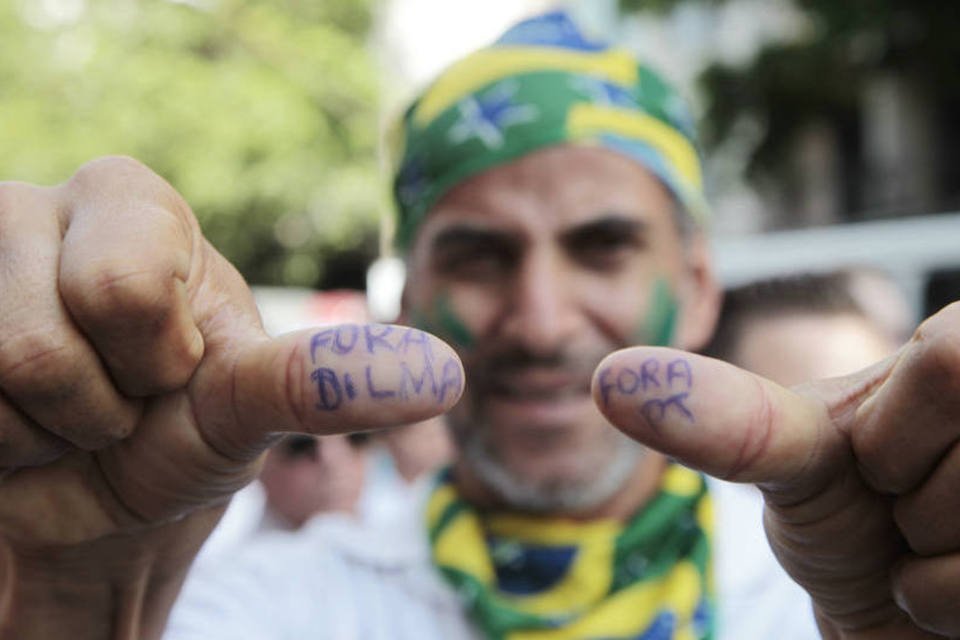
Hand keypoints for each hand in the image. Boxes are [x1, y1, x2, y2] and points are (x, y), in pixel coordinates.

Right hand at [0, 157, 462, 637]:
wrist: (98, 506)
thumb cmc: (180, 433)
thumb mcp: (250, 406)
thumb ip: (324, 381)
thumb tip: (444, 372)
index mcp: (133, 204)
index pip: (126, 285)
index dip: (157, 359)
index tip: (172, 366)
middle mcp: (41, 213)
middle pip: (41, 335)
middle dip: (99, 405)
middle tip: (120, 398)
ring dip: (44, 432)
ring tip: (70, 414)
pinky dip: (0, 447)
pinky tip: (16, 425)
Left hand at [593, 303, 959, 638]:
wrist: (888, 605)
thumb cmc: (840, 516)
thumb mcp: (784, 455)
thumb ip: (724, 415)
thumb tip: (609, 377)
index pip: (955, 356)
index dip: (895, 431)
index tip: (879, 460)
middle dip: (912, 499)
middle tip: (904, 509)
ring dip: (931, 562)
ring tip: (932, 547)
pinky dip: (945, 604)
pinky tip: (956, 589)